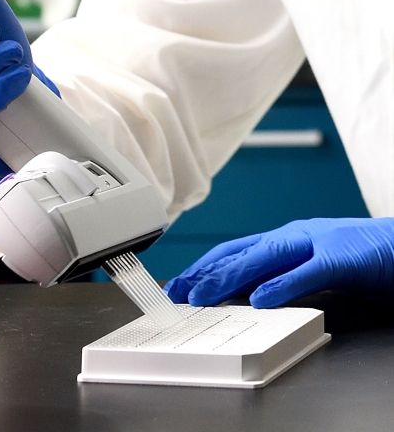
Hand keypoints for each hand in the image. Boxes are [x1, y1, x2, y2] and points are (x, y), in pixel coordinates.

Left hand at [164, 217, 393, 307]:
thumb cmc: (357, 255)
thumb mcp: (309, 264)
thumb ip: (280, 275)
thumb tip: (245, 293)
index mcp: (285, 238)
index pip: (235, 250)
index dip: (205, 266)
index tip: (180, 283)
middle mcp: (293, 237)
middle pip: (242, 252)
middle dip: (205, 272)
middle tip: (177, 292)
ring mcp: (316, 244)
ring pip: (265, 258)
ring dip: (229, 277)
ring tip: (202, 295)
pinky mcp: (341, 258)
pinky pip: (308, 272)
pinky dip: (282, 285)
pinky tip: (261, 299)